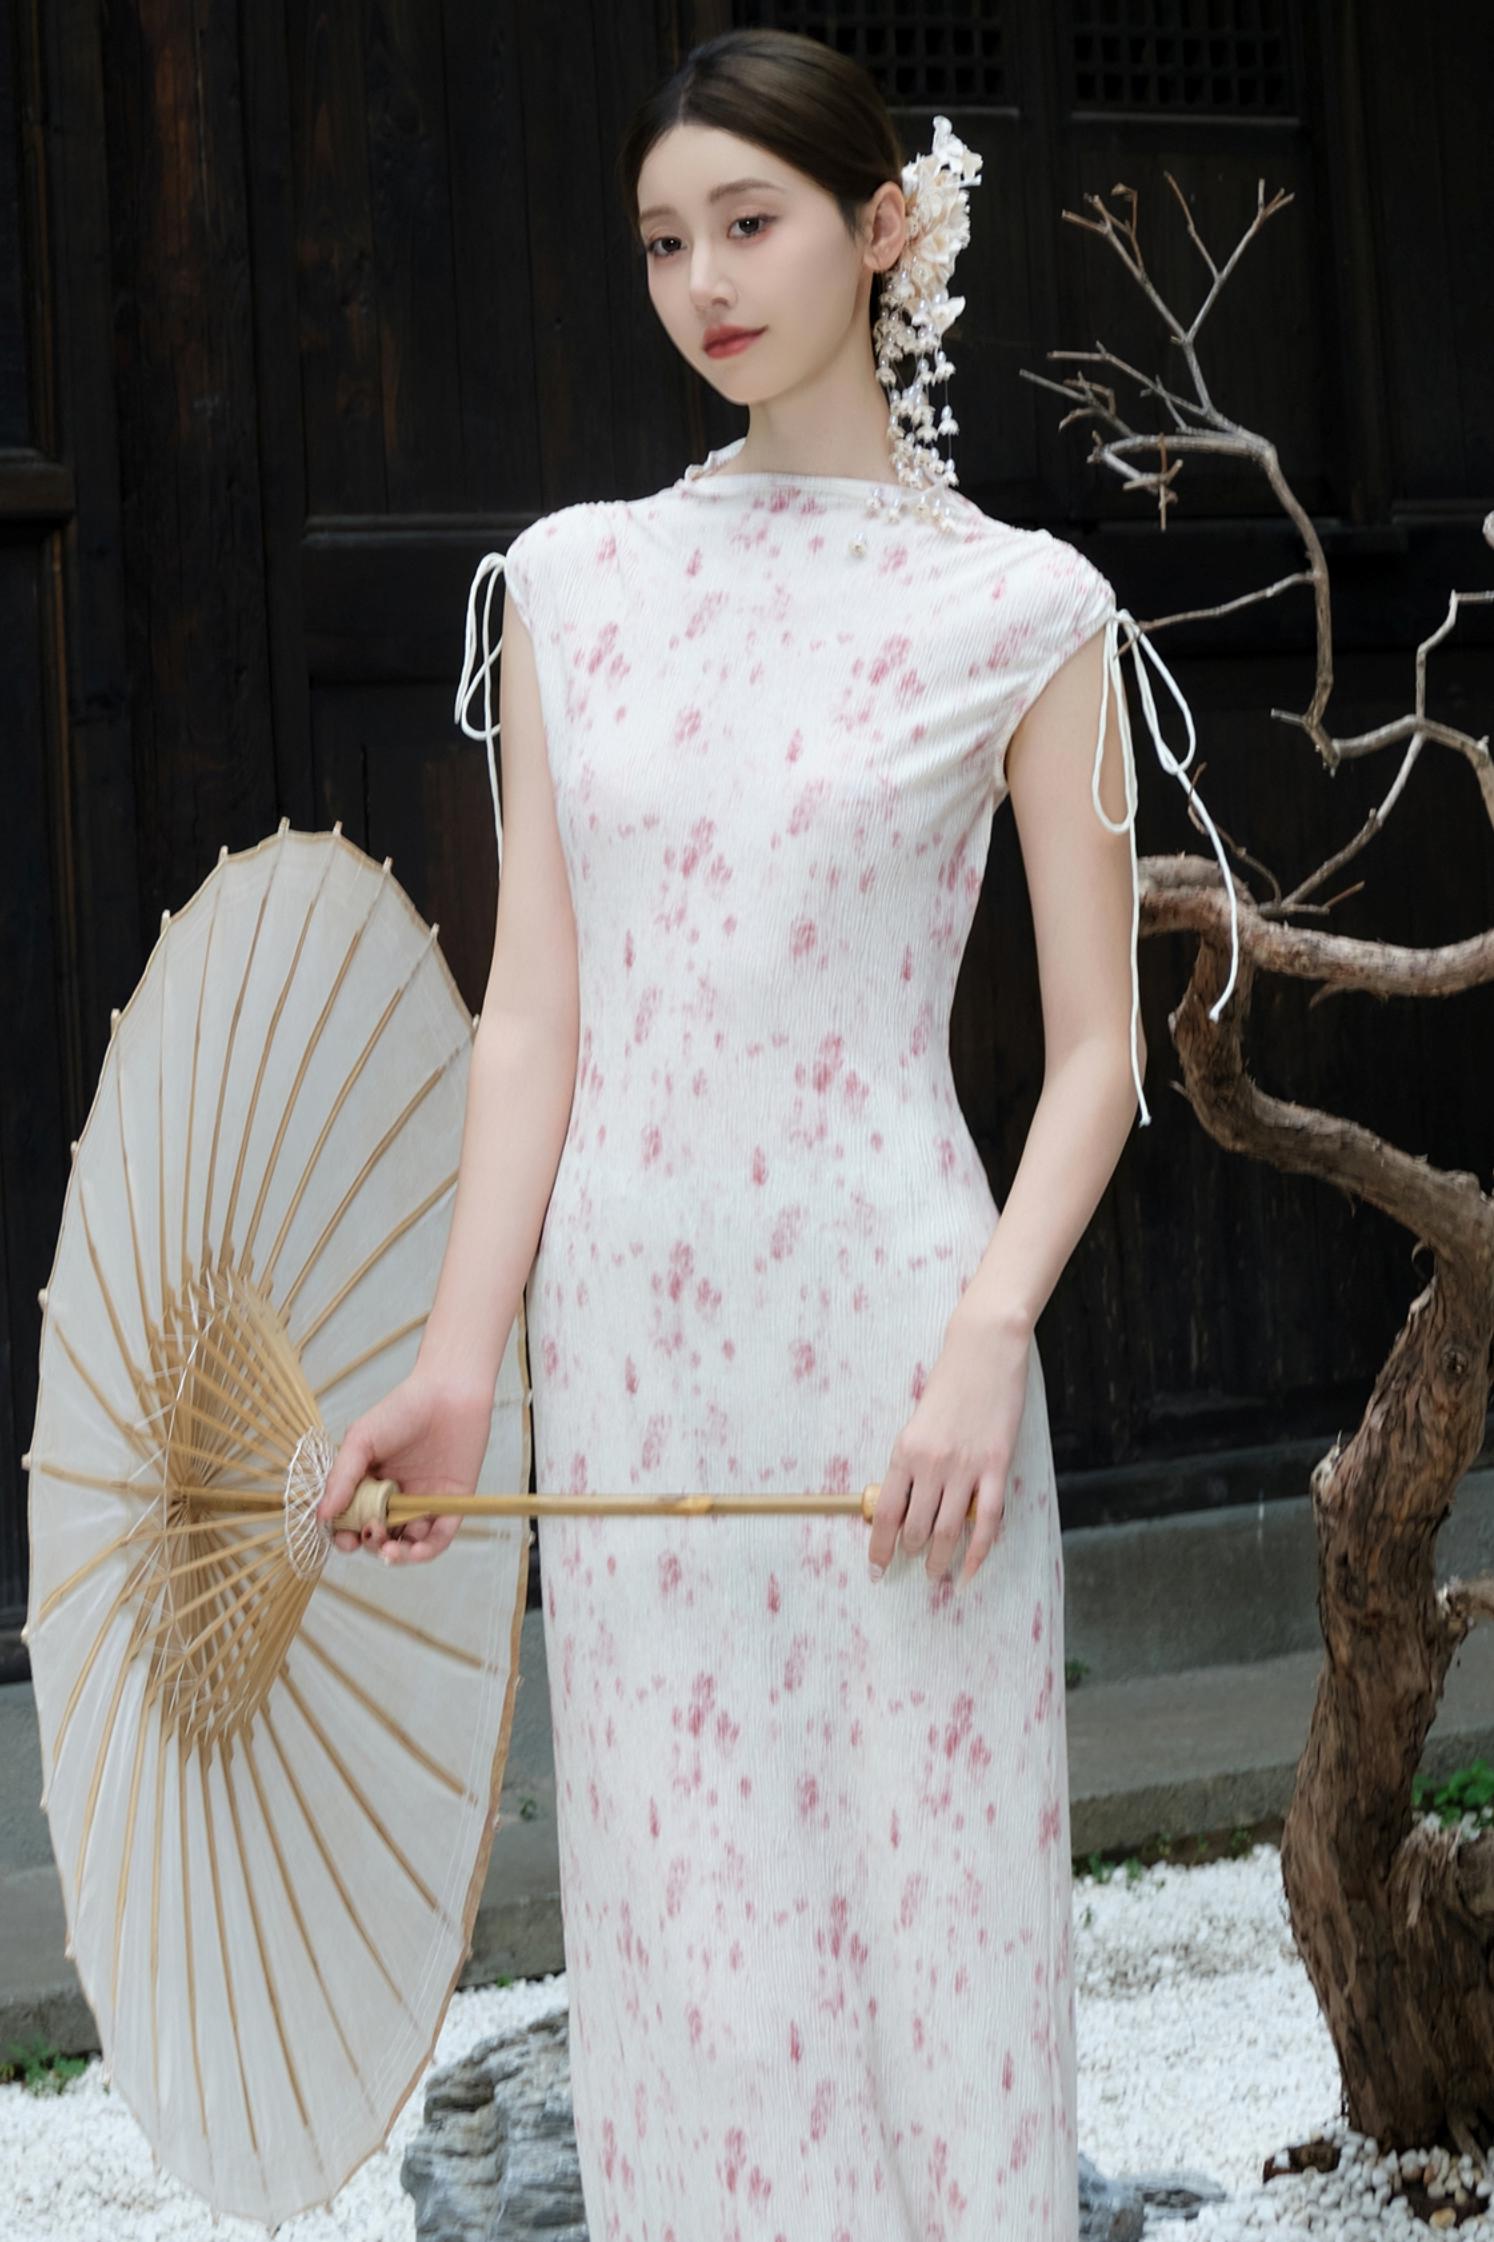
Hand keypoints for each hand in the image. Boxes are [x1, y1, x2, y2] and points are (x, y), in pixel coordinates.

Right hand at [316, 1366, 493, 1566]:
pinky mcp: (453, 1503)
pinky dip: (428, 1550)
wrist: (448, 1390)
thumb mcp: (361, 1440)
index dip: (346, 1536)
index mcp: (371, 1484)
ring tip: (390, 1549)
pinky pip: (440, 1536)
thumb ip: (341, 1478)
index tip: (343, 1540)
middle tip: (369, 1534)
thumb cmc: (402, 1409)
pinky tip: (415, 1550)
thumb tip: (322, 1516)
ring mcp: (425, 1502)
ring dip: (398, 1556)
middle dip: (371, 1544)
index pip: (354, 1521)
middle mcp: (397, 1497)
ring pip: (409, 1543)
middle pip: (381, 1537)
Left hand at [866, 1309, 1030, 1586]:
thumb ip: (911, 1463)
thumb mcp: (917, 1424)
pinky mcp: (996, 1466)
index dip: (879, 1547)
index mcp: (903, 1452)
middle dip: (912, 1554)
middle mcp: (931, 1464)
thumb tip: (903, 1505)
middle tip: (912, 1568)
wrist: (982, 1351)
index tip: (876, 1569)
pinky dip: (978, 1553)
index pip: (886, 1513)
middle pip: (917, 1528)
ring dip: (940, 1561)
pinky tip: (969, 1571)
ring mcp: (965, 1467)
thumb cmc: (948, 1383)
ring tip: (935, 1576)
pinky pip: (987, 1521)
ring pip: (949, 1531)